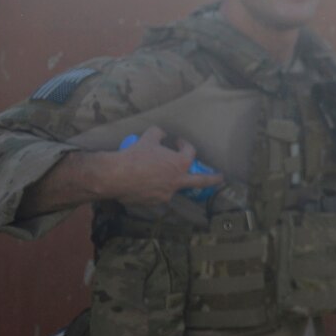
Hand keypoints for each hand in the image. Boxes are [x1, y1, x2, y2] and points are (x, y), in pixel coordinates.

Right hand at [98, 126, 222, 205]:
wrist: (115, 176)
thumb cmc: (134, 155)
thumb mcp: (148, 137)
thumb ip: (158, 133)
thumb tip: (162, 133)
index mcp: (180, 164)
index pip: (190, 152)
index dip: (184, 144)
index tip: (177, 141)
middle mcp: (177, 181)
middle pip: (200, 181)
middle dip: (212, 179)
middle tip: (220, 178)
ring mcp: (166, 194)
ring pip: (172, 186)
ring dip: (169, 181)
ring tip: (154, 175)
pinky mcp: (153, 203)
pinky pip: (156, 193)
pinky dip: (153, 188)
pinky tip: (142, 183)